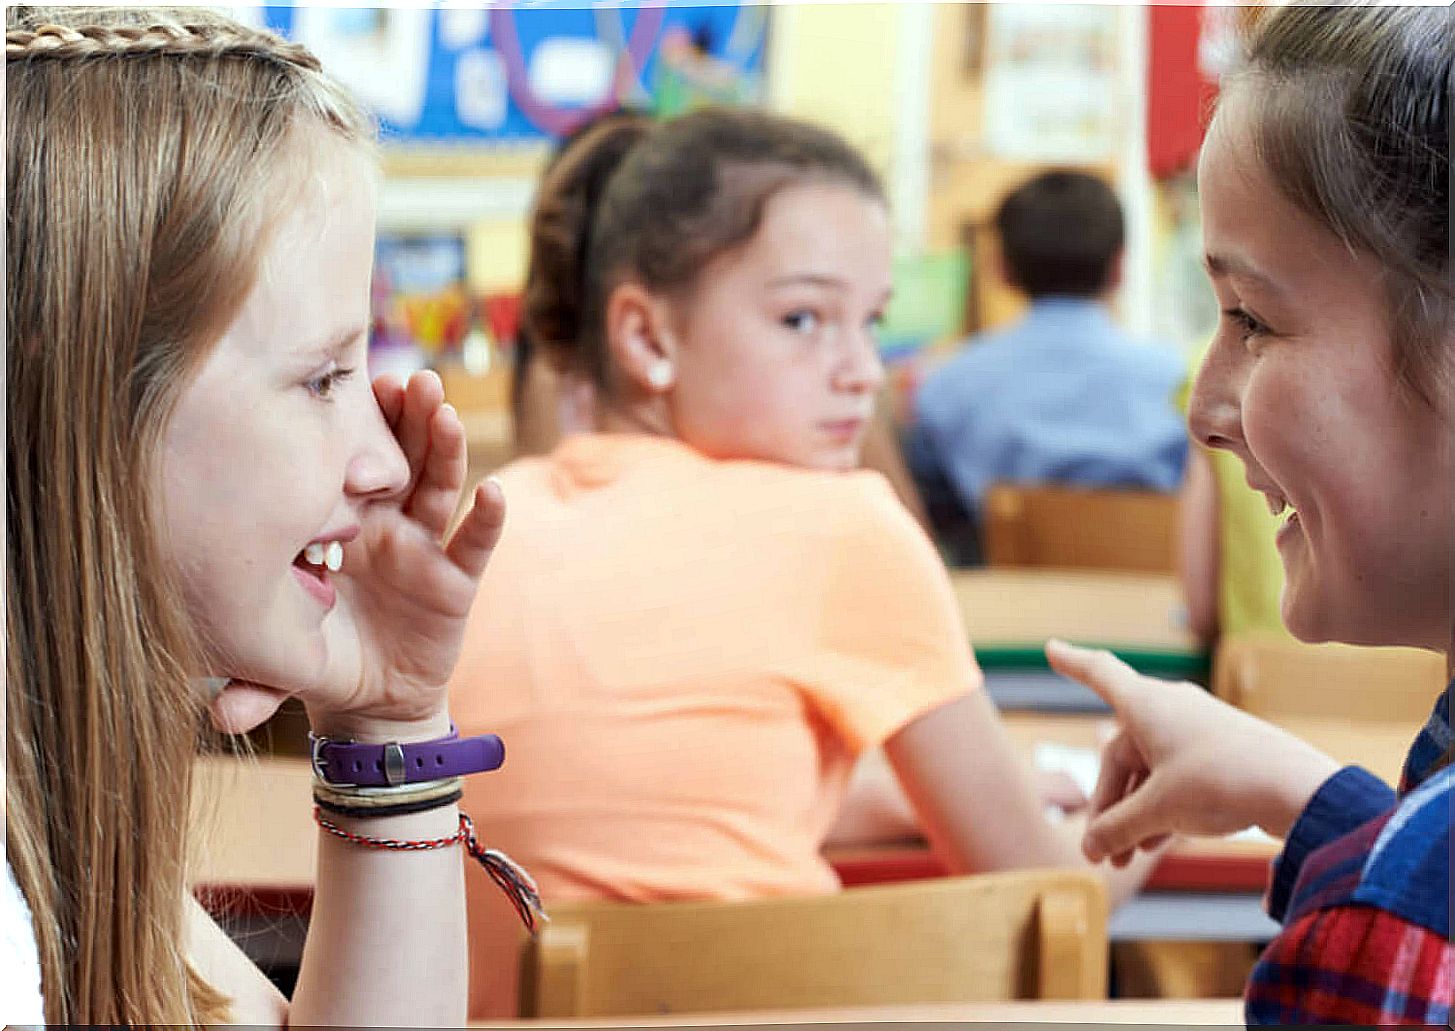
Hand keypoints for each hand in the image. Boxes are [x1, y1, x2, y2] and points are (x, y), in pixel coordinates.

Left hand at [211, 372, 504, 741]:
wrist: (364, 698)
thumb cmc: (312, 657)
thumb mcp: (277, 659)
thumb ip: (253, 680)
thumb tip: (219, 716)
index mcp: (334, 522)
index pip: (345, 462)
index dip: (351, 426)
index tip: (346, 387)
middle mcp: (381, 523)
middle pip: (400, 457)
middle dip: (405, 415)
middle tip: (408, 377)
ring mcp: (421, 547)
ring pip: (437, 484)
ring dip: (444, 445)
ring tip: (443, 406)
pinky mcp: (454, 580)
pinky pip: (473, 543)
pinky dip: (487, 517)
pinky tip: (494, 492)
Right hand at [1045, 639, 1340, 865]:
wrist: (1297, 790)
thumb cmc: (1218, 783)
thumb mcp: (1158, 810)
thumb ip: (1118, 828)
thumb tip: (1090, 849)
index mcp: (1145, 704)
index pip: (1099, 674)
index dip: (1072, 663)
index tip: (1051, 648)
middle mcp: (1170, 707)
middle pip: (1121, 753)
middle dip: (1109, 805)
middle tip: (1102, 851)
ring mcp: (1198, 727)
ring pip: (1150, 769)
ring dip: (1135, 812)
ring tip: (1129, 857)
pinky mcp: (1223, 749)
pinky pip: (1176, 774)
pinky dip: (1162, 804)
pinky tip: (1158, 842)